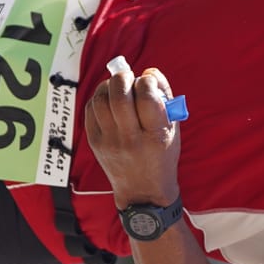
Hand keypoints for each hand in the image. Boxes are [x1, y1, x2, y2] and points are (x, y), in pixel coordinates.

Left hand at [86, 62, 181, 208]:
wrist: (143, 191)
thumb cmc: (162, 155)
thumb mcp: (173, 130)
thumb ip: (166, 99)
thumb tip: (150, 72)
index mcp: (156, 136)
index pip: (147, 97)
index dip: (147, 80)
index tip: (149, 80)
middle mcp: (131, 139)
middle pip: (119, 96)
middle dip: (124, 77)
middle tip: (129, 77)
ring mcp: (109, 142)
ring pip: (101, 100)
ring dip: (109, 85)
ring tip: (118, 86)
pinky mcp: (94, 142)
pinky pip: (90, 109)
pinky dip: (98, 97)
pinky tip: (108, 98)